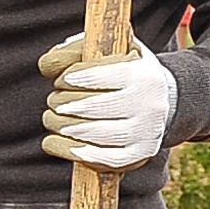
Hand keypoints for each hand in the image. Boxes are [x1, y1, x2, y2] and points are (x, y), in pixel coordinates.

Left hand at [37, 33, 176, 170]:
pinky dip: (73, 151)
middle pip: (93, 107)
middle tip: (53, 101)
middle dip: (63, 103)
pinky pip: (104, 158)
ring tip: (52, 119)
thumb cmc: (123, 71)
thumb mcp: (109, 51)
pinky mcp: (140, 154)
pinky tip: (55, 141)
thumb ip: (77, 50)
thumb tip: (48, 64)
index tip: (61, 80)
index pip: (100, 76)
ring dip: (62, 126)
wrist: (162, 100)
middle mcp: (150, 105)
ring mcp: (147, 132)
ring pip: (94, 133)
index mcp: (143, 75)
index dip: (72, 78)